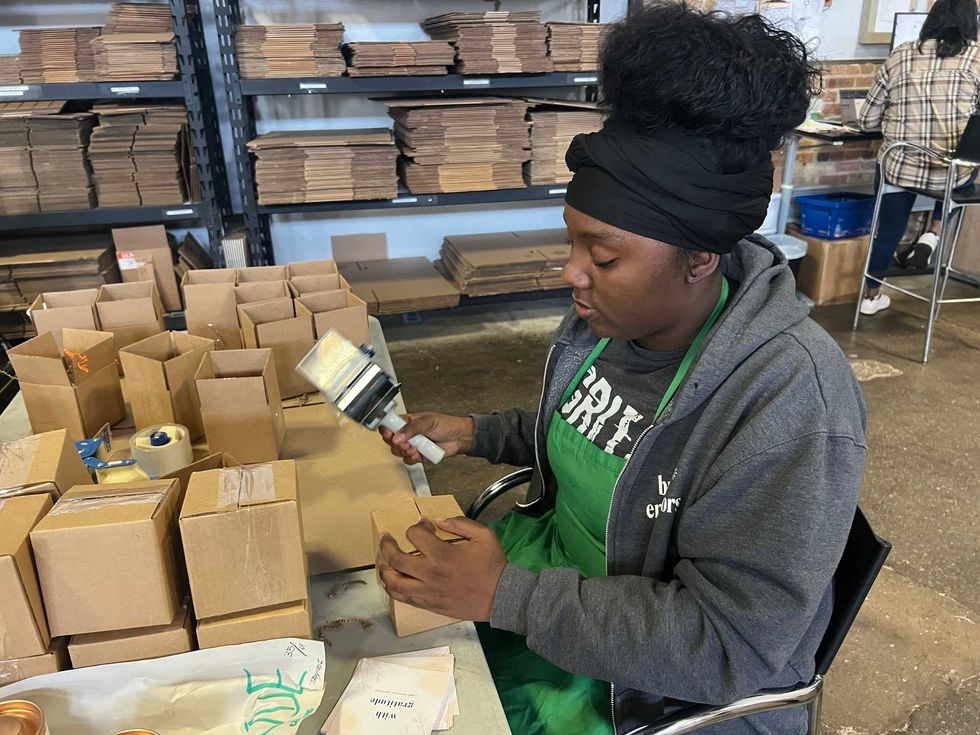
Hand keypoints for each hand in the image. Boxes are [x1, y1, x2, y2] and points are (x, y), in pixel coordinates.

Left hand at [377, 516, 506, 621]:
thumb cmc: (493, 566)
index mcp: (443, 555)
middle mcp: (430, 574)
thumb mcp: (484, 535)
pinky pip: (403, 598)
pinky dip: (393, 589)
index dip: (416, 526)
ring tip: (383, 561)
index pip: (414, 535)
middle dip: (387, 546)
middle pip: (396, 560)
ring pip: (393, 583)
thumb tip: (438, 521)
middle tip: (386, 539)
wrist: (501, 598)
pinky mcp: (429, 605)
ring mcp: (427, 592)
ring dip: (384, 570)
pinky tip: (391, 581)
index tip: (423, 524)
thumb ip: (460, 523)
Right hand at [379, 412, 474, 464]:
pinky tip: (419, 454)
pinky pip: (407, 460)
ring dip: (405, 451)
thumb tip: (398, 436)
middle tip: (407, 443)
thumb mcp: (428, 422)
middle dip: (397, 443)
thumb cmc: (446, 425)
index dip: (386, 429)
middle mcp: (407, 433)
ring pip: (398, 451)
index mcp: (407, 421)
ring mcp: (412, 444)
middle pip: (390, 440)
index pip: (389, 424)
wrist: (459, 438)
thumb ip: (412, 428)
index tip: (388, 433)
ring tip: (415, 449)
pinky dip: (412, 459)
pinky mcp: (418, 455)